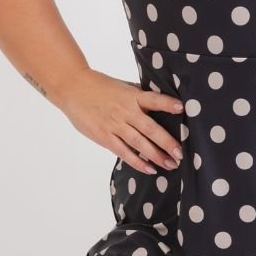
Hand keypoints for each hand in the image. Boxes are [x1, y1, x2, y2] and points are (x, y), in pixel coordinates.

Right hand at [57, 67, 184, 172]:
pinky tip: (150, 168)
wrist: (73, 89)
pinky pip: (123, 152)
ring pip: (139, 144)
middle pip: (150, 128)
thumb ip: (140, 96)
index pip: (154, 99)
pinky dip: (137, 162)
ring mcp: (115, 126)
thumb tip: (162, 103)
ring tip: (171, 164)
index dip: (167, 104)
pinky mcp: (105, 137)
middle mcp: (125, 111)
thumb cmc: (100, 86)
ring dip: (156, 155)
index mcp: (132, 96)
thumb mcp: (123, 86)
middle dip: (167, 142)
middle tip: (180, 154)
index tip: (182, 108)